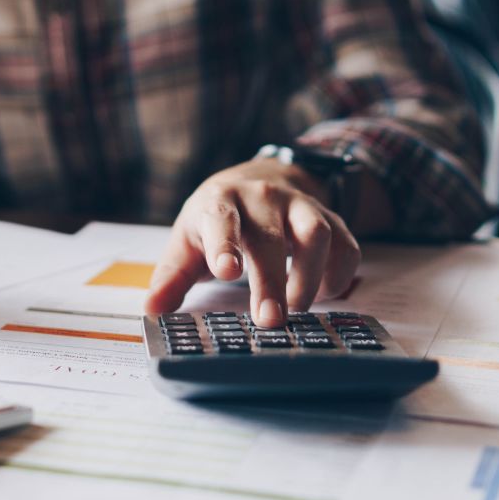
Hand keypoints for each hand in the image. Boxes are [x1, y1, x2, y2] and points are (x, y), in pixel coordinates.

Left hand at [145, 157, 359, 327]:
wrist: (261, 178)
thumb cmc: (216, 220)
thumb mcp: (188, 241)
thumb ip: (172, 276)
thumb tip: (152, 311)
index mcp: (220, 203)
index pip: (222, 220)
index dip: (225, 245)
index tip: (226, 272)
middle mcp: (262, 199)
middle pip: (271, 238)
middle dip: (272, 281)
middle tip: (270, 321)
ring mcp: (299, 206)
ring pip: (316, 234)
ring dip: (311, 276)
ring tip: (299, 310)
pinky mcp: (330, 218)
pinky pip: (346, 243)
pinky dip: (340, 273)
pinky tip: (325, 295)